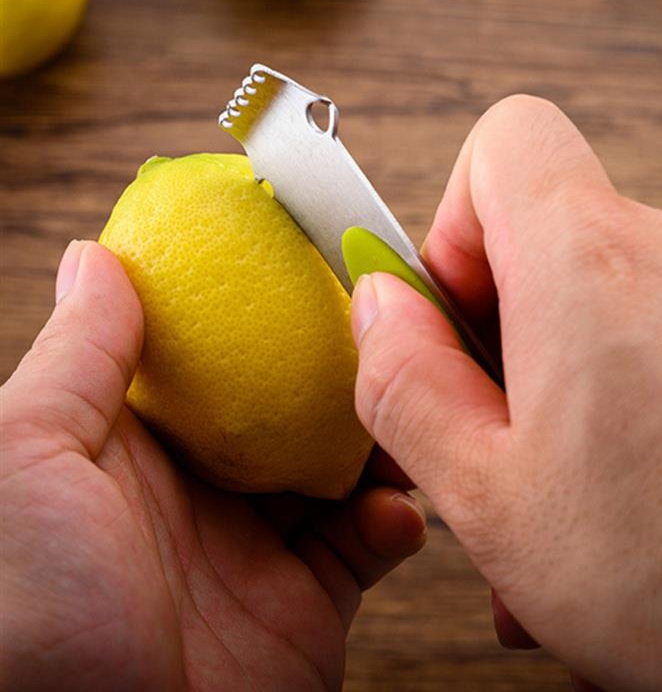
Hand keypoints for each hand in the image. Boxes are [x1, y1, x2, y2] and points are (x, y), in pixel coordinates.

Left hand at [1, 241, 425, 691]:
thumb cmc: (26, 617)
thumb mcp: (29, 461)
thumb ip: (79, 359)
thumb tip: (97, 257)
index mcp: (139, 446)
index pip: (215, 357)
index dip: (263, 312)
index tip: (317, 269)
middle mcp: (201, 489)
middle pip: (290, 407)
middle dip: (342, 373)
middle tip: (389, 336)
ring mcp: (256, 547)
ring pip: (341, 467)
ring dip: (383, 440)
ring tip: (411, 416)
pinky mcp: (303, 606)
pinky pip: (366, 546)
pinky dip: (393, 522)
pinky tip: (393, 512)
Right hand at [351, 96, 661, 690]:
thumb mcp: (489, 496)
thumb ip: (406, 383)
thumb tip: (383, 309)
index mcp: (593, 264)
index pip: (508, 141)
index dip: (456, 220)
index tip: (453, 314)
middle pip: (550, 233)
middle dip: (503, 331)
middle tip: (501, 437)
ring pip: (608, 299)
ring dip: (566, 383)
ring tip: (569, 495)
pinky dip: (633, 396)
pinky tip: (634, 494)